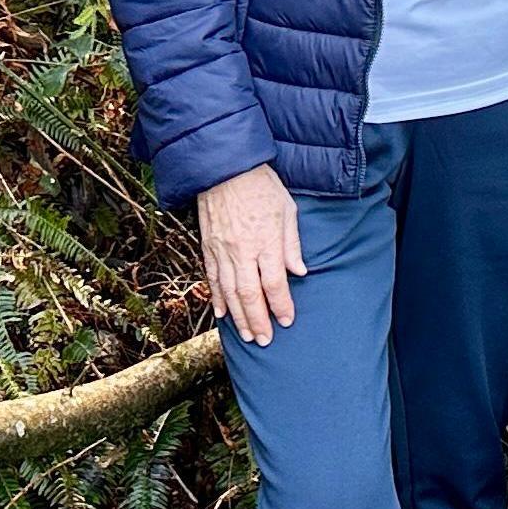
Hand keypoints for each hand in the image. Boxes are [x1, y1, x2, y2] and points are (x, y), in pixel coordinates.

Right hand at [197, 164, 302, 344]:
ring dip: (239, 317)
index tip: (286, 320)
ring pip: (229, 292)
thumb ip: (291, 244)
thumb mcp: (287, 210)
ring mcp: (222, 251)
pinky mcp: (208, 247)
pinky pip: (213, 279)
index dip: (281, 305)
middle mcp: (242, 251)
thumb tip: (299, 271)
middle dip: (258, 321)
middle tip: (265, 340)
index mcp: (265, 242)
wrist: (224, 168)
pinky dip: (217, 299)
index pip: (274, 283)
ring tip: (247, 335)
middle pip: (250, 295)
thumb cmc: (261, 186)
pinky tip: (223, 314)